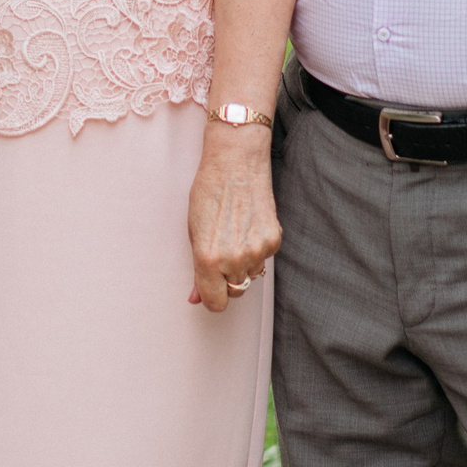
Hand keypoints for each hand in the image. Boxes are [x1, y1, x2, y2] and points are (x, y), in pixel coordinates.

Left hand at [187, 123, 279, 311]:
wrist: (236, 163)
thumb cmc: (209, 190)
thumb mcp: (193, 231)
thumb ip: (197, 269)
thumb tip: (196, 296)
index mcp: (208, 258)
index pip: (215, 303)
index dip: (211, 297)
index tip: (209, 288)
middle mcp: (235, 259)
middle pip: (234, 292)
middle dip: (226, 280)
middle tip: (220, 254)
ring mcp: (257, 251)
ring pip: (250, 276)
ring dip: (242, 264)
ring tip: (234, 235)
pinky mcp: (274, 241)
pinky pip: (263, 259)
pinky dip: (256, 250)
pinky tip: (247, 228)